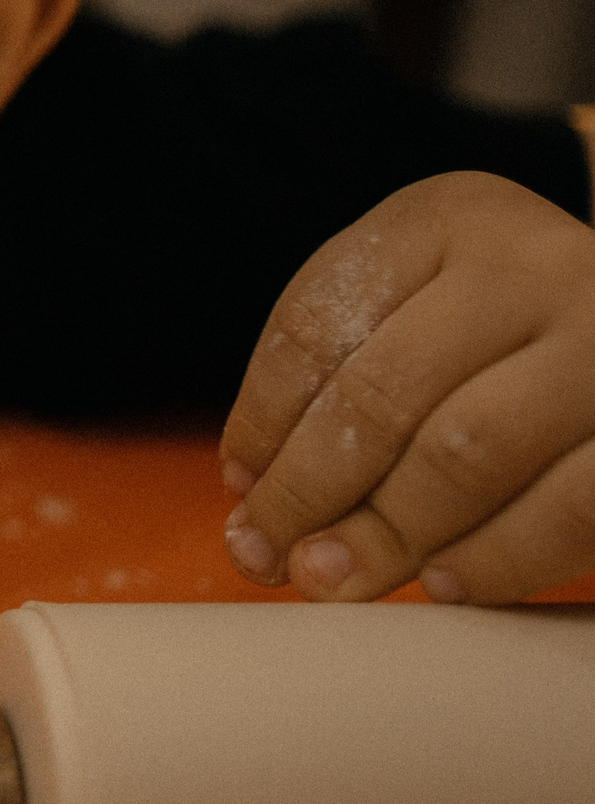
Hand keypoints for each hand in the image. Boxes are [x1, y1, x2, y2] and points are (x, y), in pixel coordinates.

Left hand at [220, 170, 594, 603]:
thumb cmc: (508, 334)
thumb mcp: (423, 306)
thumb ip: (336, 377)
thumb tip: (253, 500)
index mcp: (448, 220)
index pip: (316, 323)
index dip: (262, 420)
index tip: (240, 489)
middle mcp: (531, 265)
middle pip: (381, 393)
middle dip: (307, 491)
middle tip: (266, 557)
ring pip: (466, 454)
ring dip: (385, 534)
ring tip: (333, 580)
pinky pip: (566, 508)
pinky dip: (495, 559)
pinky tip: (443, 584)